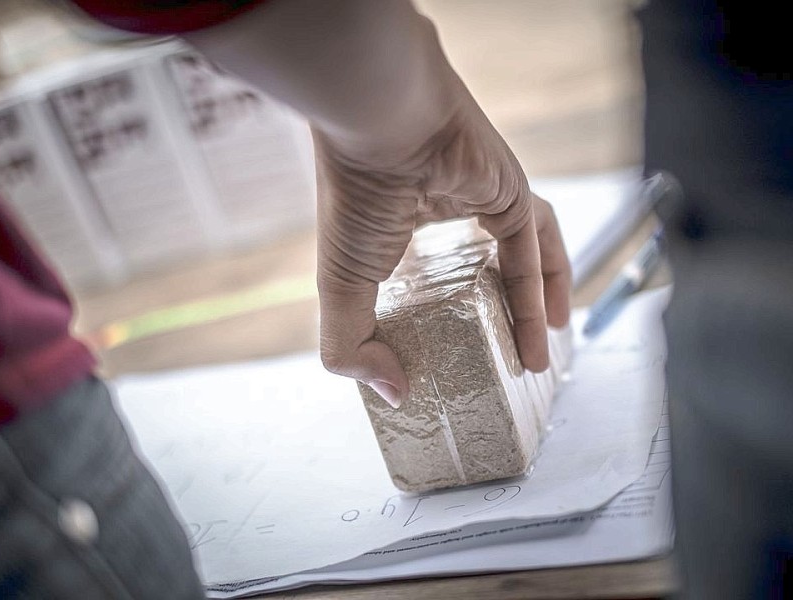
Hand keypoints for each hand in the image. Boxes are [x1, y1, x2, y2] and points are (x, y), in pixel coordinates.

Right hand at [314, 70, 570, 408]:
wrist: (384, 123)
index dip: (433, 319)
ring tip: (535, 359)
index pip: (422, 281)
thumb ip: (351, 345)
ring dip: (528, 311)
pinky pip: (534, 249)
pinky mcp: (513, 194)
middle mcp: (440, 216)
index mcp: (394, 232)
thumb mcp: (341, 288)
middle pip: (476, 274)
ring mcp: (480, 201)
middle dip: (489, 316)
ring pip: (513, 263)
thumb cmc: (353, 200)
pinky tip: (551, 331)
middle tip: (499, 362)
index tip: (441, 359)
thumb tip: (394, 394)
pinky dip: (544, 289)